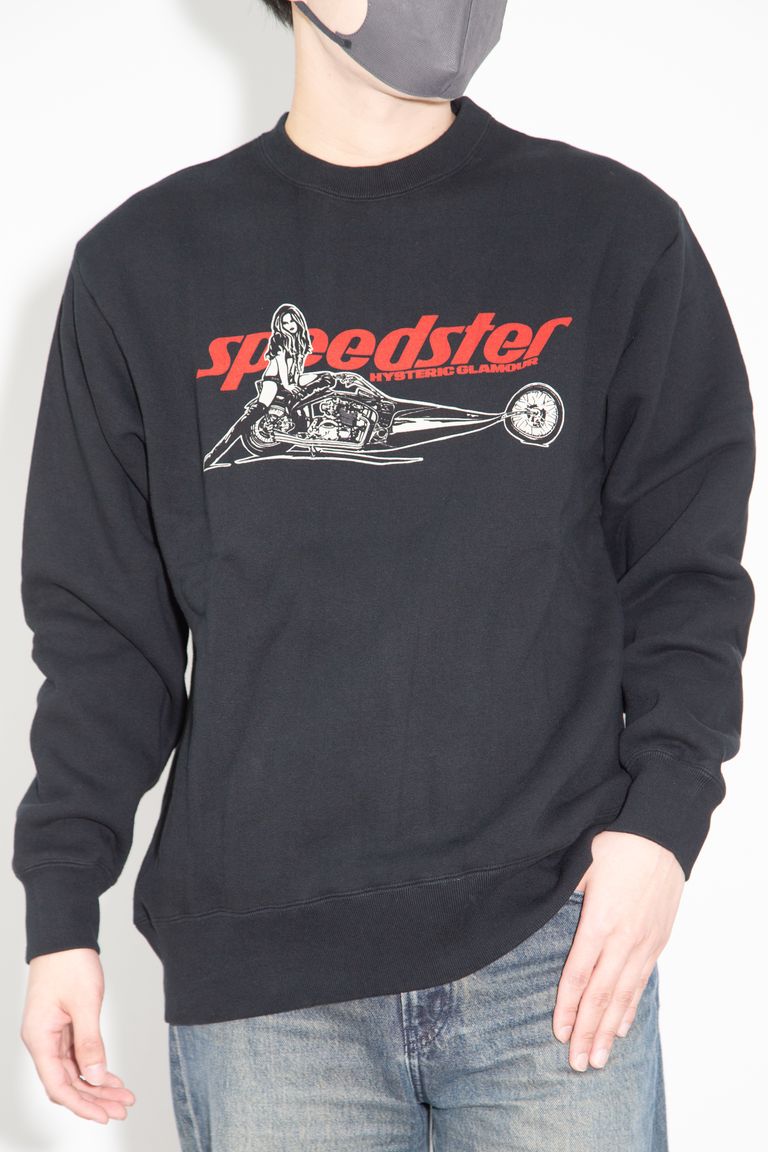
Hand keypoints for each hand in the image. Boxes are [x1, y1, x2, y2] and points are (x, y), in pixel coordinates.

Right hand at [20, 948, 135, 1123]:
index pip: (58, 1085)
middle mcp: (42, 1040)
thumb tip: (95, 1076)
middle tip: (122, 1107)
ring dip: (98, 1085)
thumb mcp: (85, 1003)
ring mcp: (52, 1034)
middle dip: (95, 1098)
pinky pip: (78, 1056)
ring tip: (123, 1096)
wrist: (65, 935)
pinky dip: (95, 1067)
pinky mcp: (63, 1025)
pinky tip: (112, 1078)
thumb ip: (90, 1042)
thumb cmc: (69, 962)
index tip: (104, 1114)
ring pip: (74, 1071)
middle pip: (67, 1082)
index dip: (82, 1104)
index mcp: (40, 1038)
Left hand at [552, 830, 684, 1071]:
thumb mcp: (580, 868)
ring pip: (624, 996)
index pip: (579, 974)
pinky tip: (622, 1028)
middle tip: (578, 1063)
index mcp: (599, 922)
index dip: (567, 1006)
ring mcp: (643, 943)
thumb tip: (535, 911)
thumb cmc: (615, 846)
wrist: (660, 836)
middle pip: (601, 995)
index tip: (559, 1033)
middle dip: (587, 1031)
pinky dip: (631, 1008)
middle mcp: (623, 940)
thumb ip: (562, 897)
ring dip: (609, 1029)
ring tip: (598, 1057)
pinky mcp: (657, 941)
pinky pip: (641, 982)